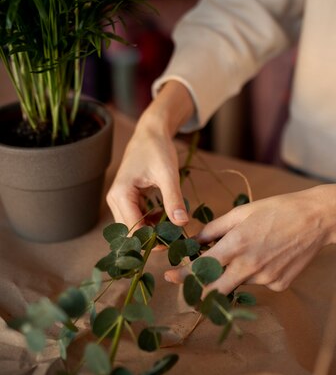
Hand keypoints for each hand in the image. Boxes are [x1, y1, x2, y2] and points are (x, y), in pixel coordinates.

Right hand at [106, 81, 194, 229]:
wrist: (151, 132)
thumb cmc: (157, 149)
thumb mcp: (168, 174)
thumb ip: (173, 199)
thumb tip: (181, 223)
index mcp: (121, 195)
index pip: (133, 229)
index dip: (152, 240)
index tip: (173, 242)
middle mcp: (114, 200)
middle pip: (130, 231)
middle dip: (152, 238)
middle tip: (175, 239)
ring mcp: (118, 199)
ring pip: (133, 226)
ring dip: (151, 230)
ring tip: (173, 229)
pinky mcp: (125, 198)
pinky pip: (136, 218)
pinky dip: (150, 221)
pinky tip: (165, 217)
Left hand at [165, 188, 332, 293]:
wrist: (316, 219)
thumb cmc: (277, 209)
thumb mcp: (242, 213)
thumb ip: (214, 229)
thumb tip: (193, 242)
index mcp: (237, 245)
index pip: (201, 268)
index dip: (183, 275)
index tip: (170, 276)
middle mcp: (249, 266)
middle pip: (214, 290)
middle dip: (199, 289)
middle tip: (191, 283)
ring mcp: (266, 279)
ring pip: (238, 283)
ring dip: (233, 274)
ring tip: (249, 252)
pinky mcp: (280, 285)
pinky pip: (259, 283)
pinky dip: (256, 273)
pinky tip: (268, 256)